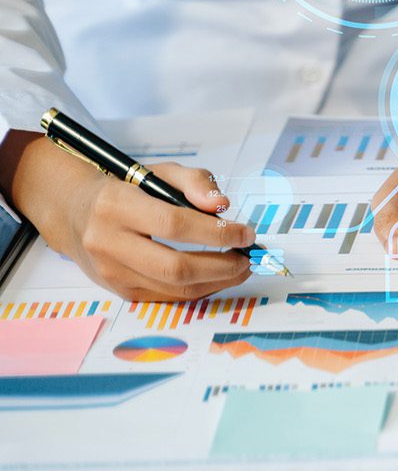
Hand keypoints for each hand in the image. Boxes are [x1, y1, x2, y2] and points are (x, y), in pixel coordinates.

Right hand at [0, 132, 251, 300]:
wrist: (77, 214)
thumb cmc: (128, 190)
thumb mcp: (160, 173)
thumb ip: (196, 182)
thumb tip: (222, 206)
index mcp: (117, 205)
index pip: (174, 225)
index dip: (217, 233)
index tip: (246, 233)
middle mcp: (108, 242)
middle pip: (174, 267)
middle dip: (222, 266)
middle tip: (248, 257)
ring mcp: (111, 272)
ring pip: (173, 289)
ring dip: (217, 282)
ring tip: (241, 268)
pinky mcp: (119, 291)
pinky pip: (168, 297)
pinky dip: (200, 289)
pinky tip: (219, 276)